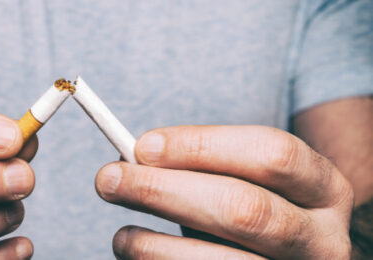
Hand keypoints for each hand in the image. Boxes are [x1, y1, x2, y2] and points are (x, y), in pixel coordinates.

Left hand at [95, 126, 353, 258]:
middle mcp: (324, 238)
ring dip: (154, 247)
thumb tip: (130, 159)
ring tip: (121, 236)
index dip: (202, 145)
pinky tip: (138, 255)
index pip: (271, 153)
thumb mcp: (245, 182)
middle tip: (108, 179)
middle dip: (164, 191)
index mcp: (324, 189)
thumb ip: (201, 168)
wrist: (287, 259)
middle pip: (242, 209)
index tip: (142, 146)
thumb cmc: (254, 210)